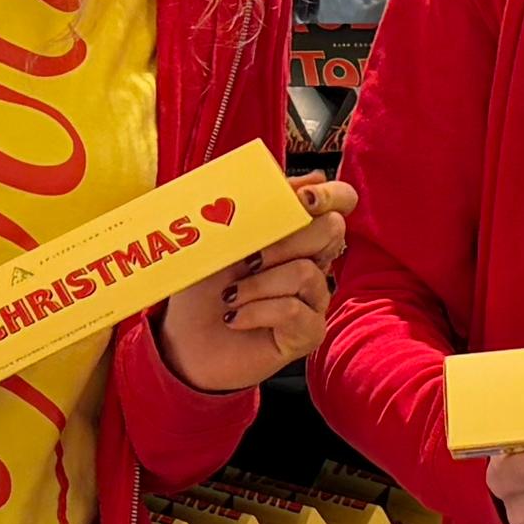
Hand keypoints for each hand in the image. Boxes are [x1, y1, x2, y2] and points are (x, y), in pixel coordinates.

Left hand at [155, 174, 355, 394]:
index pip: (339, 202)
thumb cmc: (201, 289)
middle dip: (285, 240)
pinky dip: (256, 311)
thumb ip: (258, 208)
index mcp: (294, 234)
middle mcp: (312, 263)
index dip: (331, 195)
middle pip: (331, 230)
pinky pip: (294, 311)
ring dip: (258, 284)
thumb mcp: (220, 239)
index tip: (302, 200)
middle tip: (248, 258)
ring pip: (306, 272)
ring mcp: (313, 299)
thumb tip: (303, 180)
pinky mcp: (308, 333)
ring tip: (230, 296)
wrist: (183, 342)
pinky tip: (234, 318)